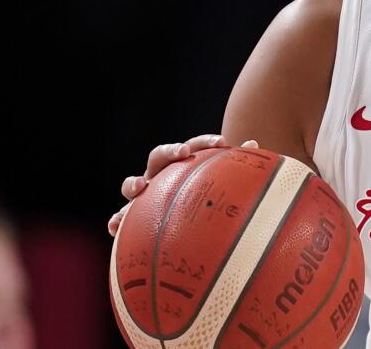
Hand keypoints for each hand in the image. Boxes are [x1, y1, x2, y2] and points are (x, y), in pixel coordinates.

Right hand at [107, 134, 258, 235]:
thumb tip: (255, 145)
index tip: (221, 142)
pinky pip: (120, 217)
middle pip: (158, 156)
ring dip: (133, 182)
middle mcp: (161, 174)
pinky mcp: (133, 216)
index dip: (203, 142)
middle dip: (169, 151)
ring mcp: (145, 194)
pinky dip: (116, 220)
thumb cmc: (203, 198)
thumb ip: (233, 167)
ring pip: (132, 184)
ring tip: (139, 187)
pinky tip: (114, 228)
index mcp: (183, 164)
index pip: (191, 146)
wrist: (183, 221)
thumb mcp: (218, 185)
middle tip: (183, 153)